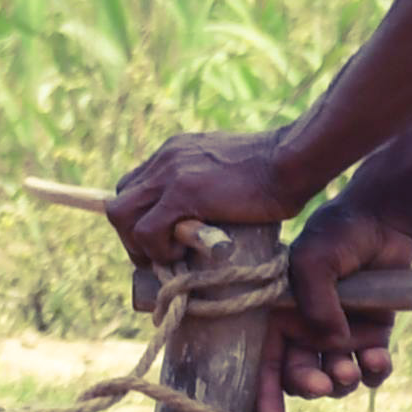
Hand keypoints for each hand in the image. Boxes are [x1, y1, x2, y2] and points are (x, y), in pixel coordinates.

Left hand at [105, 127, 305, 270]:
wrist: (292, 162)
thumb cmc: (275, 176)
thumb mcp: (229, 174)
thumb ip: (210, 188)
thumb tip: (205, 222)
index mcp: (174, 153)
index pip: (133, 189)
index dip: (140, 220)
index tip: (161, 242)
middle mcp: (165, 159)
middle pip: (118, 203)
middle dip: (132, 237)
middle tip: (161, 256)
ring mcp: (171, 173)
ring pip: (121, 215)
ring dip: (140, 246)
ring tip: (170, 257)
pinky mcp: (184, 191)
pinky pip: (148, 230)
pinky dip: (159, 250)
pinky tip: (184, 253)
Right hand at [277, 198, 411, 411]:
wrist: (384, 222)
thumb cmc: (339, 235)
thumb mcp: (313, 260)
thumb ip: (315, 301)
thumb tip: (333, 343)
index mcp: (279, 315)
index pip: (264, 361)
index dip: (263, 396)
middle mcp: (305, 329)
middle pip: (299, 375)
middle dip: (309, 386)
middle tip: (322, 383)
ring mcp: (340, 334)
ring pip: (336, 378)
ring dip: (342, 381)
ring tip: (351, 368)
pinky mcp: (373, 335)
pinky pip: (371, 367)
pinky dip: (375, 370)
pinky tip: (378, 360)